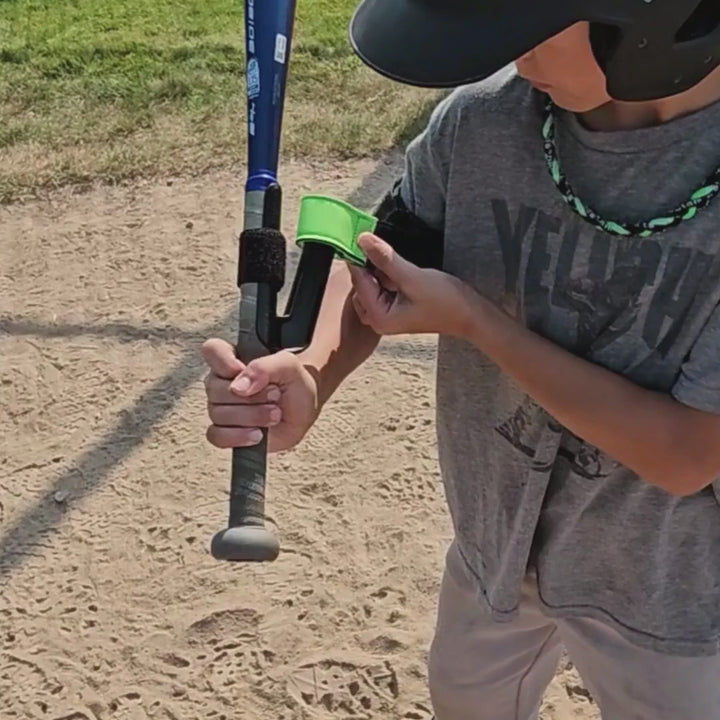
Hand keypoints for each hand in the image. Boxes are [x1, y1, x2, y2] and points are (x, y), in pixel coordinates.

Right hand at [202, 339, 319, 452]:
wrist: (304, 411)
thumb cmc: (294, 384)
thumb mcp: (289, 366)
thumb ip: (263, 367)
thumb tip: (238, 387)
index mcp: (233, 359)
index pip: (212, 350)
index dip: (224, 361)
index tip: (243, 370)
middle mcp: (222, 383)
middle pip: (215, 389)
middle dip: (251, 396)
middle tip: (276, 395)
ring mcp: (222, 409)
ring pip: (218, 414)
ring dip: (252, 416)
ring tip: (275, 414)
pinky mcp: (226, 432)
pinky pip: (216, 436)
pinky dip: (238, 436)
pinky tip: (258, 434)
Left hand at [348, 233, 476, 337]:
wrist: (470, 314)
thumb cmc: (446, 301)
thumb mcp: (413, 277)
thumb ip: (385, 259)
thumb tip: (363, 240)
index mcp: (379, 317)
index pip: (359, 282)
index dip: (358, 257)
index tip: (358, 235)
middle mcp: (378, 320)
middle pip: (361, 285)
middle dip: (367, 264)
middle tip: (376, 243)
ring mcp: (386, 315)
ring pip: (370, 285)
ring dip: (377, 268)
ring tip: (390, 256)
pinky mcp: (395, 308)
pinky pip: (381, 287)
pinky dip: (384, 275)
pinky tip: (395, 265)